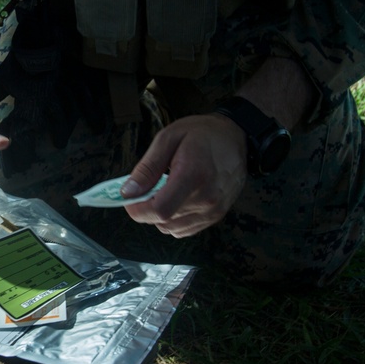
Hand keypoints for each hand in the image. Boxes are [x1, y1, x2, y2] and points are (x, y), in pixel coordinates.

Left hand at [120, 114, 246, 237]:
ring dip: (160, 215)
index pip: (159, 209)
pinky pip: (184, 230)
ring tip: (165, 191)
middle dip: (147, 209)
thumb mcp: (168, 138)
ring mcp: (214, 210)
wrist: (235, 137)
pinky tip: (177, 199)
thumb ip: (147, 167)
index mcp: (194, 176)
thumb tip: (128, 192)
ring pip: (171, 229)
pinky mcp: (216, 216)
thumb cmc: (202, 134)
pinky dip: (173, 220)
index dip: (138, 209)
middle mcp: (207, 198)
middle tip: (148, 188)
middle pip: (163, 220)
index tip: (130, 198)